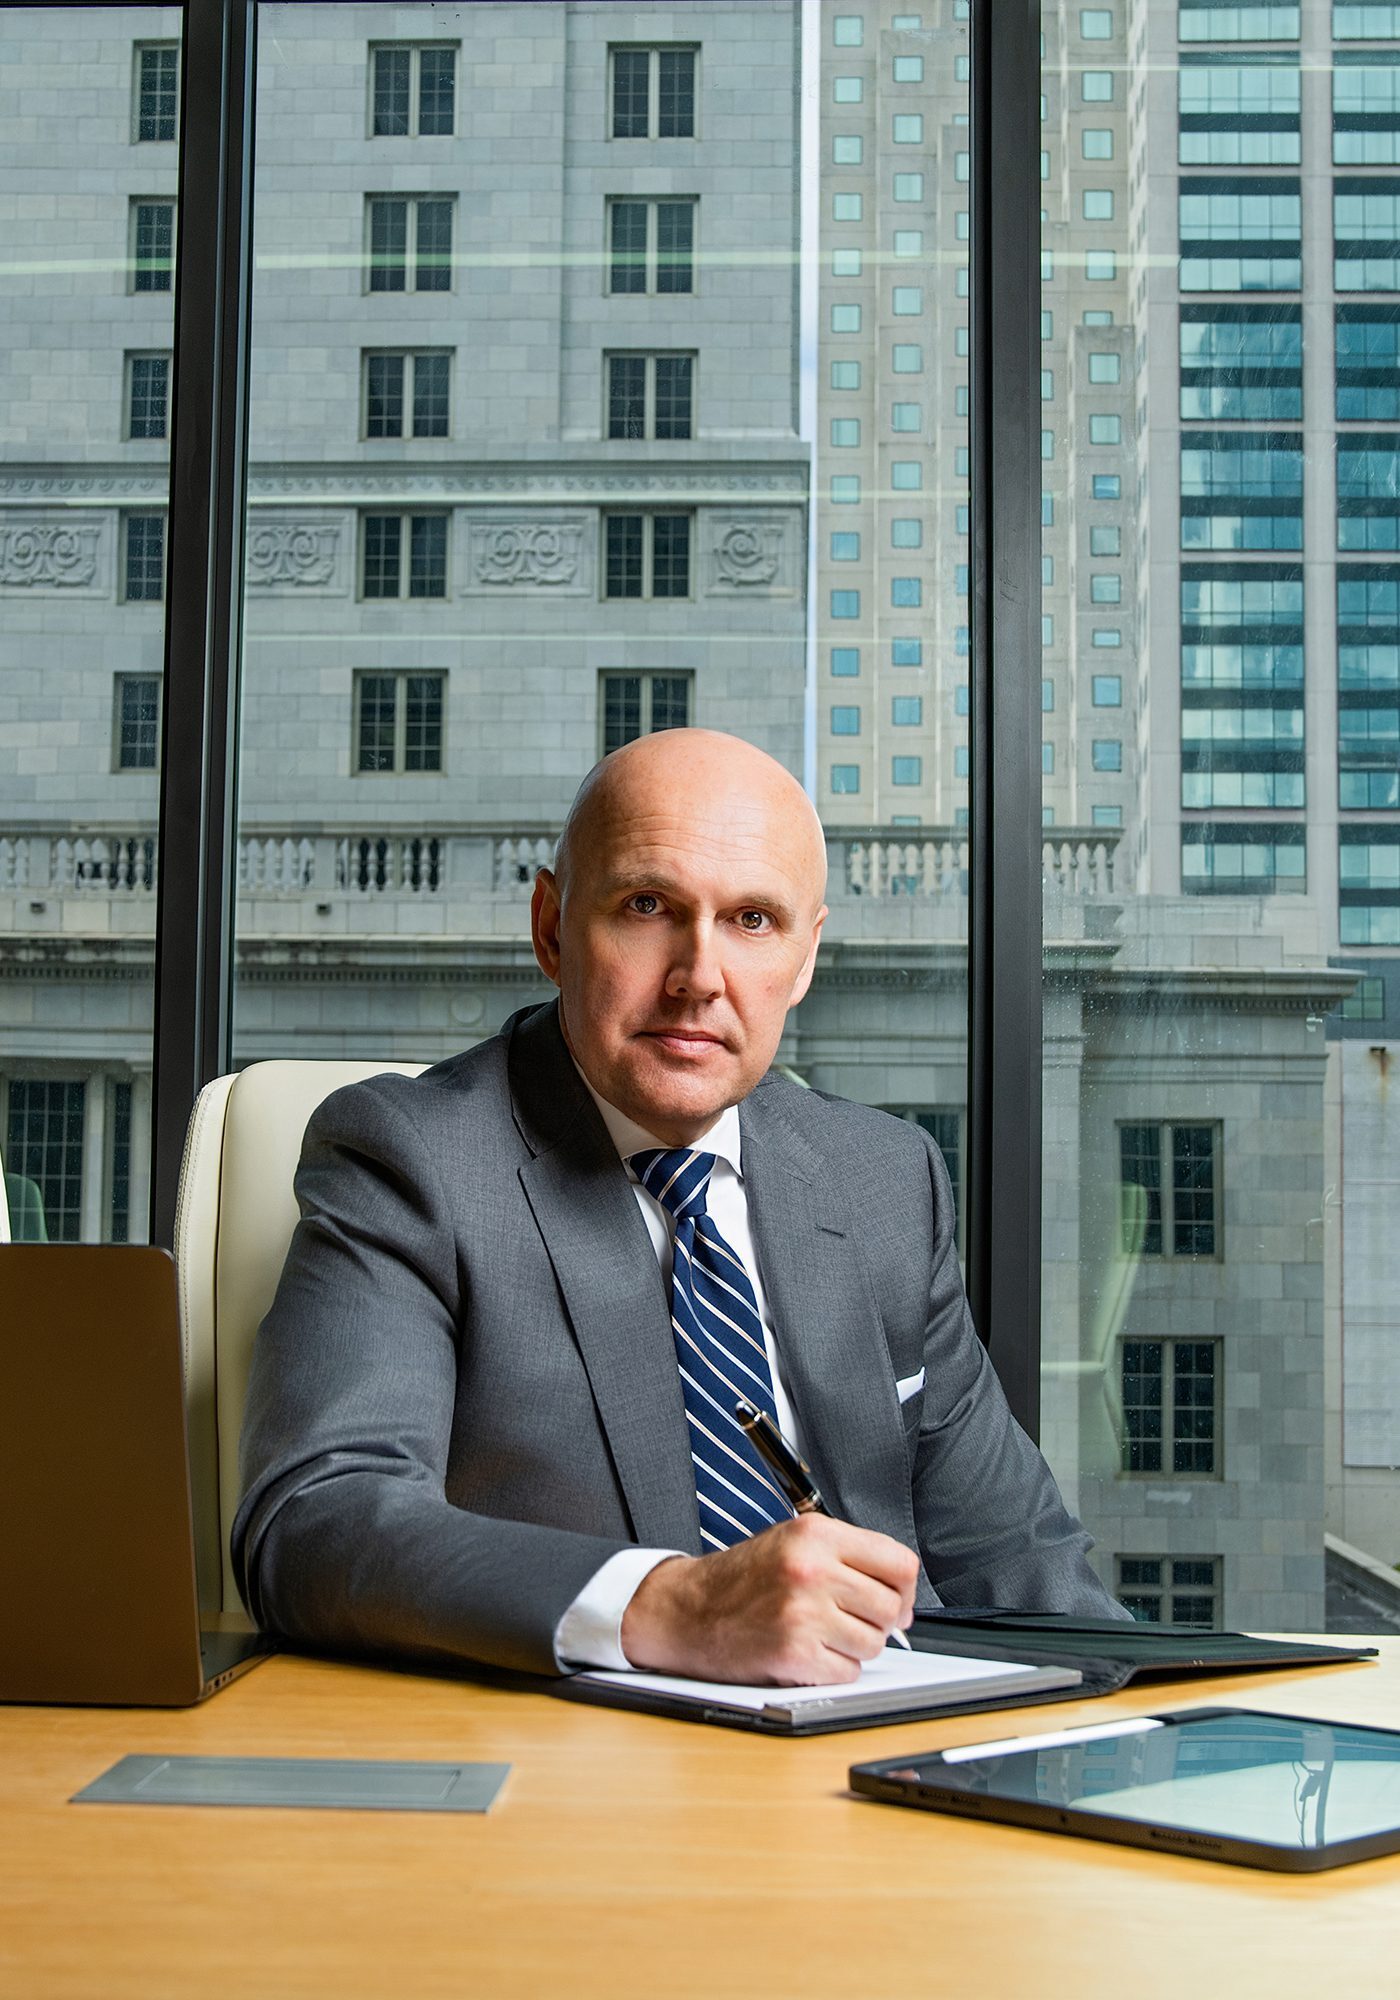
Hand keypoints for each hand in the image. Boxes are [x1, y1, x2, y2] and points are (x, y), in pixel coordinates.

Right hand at [619, 1514, 919, 1684]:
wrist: (689, 1610)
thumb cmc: (743, 1578)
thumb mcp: (794, 1542)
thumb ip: (849, 1557)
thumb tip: (903, 1594)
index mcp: (816, 1534)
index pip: (900, 1563)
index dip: (905, 1588)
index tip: (897, 1600)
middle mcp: (812, 1569)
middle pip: (891, 1607)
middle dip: (879, 1621)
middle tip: (852, 1621)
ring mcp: (804, 1613)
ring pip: (874, 1643)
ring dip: (854, 1646)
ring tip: (821, 1633)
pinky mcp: (794, 1653)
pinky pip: (848, 1672)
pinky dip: (833, 1670)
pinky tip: (807, 1653)